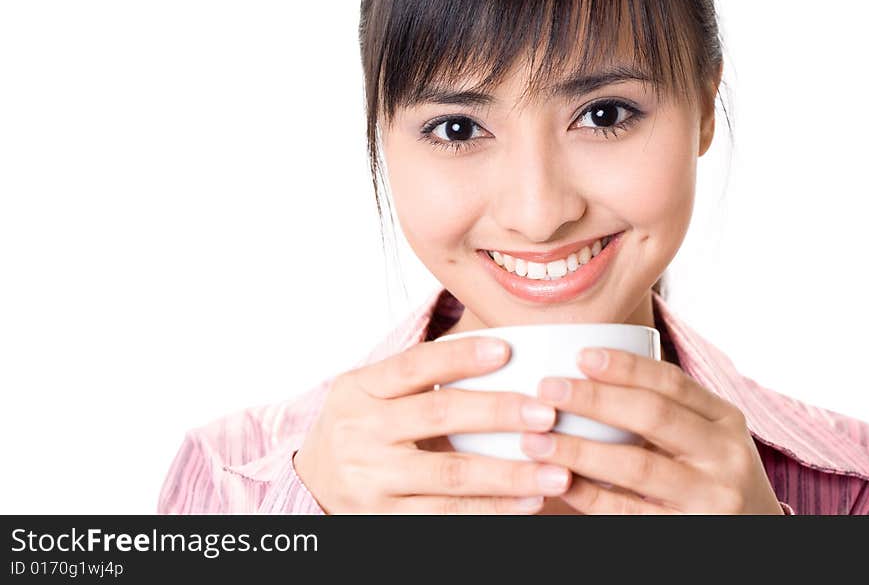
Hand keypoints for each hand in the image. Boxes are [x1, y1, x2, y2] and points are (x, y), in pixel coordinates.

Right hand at [293, 336, 571, 513]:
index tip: (507, 350)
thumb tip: (500, 354)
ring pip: (450, 475)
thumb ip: (417, 377)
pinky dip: (492, 510)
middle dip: (498, 413)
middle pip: (438, 415)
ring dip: (509, 473)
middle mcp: (359, 432)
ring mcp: (370, 479)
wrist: (310, 485)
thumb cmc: (361, 428)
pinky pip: (446, 516)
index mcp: (358, 389)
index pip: (413, 365)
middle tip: (547, 413)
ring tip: (556, 471)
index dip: (460, 356)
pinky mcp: (383, 519)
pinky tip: (527, 502)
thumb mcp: (370, 394)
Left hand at [520, 348, 782, 513]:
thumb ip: (662, 409)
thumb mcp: (705, 437)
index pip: (672, 382)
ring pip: (637, 465)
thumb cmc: (710, 476)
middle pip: (653, 415)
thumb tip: (584, 370)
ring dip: (579, 450)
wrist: (754, 537)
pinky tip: (559, 481)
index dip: (625, 366)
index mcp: (725, 419)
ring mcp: (711, 497)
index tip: (580, 354)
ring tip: (535, 439)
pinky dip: (590, 495)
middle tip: (547, 389)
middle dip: (594, 399)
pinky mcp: (689, 533)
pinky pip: (629, 511)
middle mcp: (725, 454)